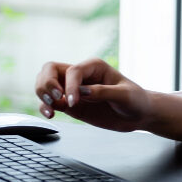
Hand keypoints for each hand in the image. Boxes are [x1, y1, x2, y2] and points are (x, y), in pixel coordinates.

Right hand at [34, 58, 152, 132]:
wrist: (139, 114)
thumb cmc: (135, 100)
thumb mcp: (124, 95)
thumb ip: (103, 92)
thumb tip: (82, 92)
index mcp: (95, 66)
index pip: (73, 71)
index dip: (69, 85)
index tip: (73, 102)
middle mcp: (81, 75)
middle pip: (50, 69)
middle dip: (47, 83)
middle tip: (56, 99)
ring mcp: (73, 90)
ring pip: (45, 84)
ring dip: (42, 94)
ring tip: (52, 108)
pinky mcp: (70, 105)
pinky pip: (49, 102)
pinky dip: (44, 107)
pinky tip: (50, 114)